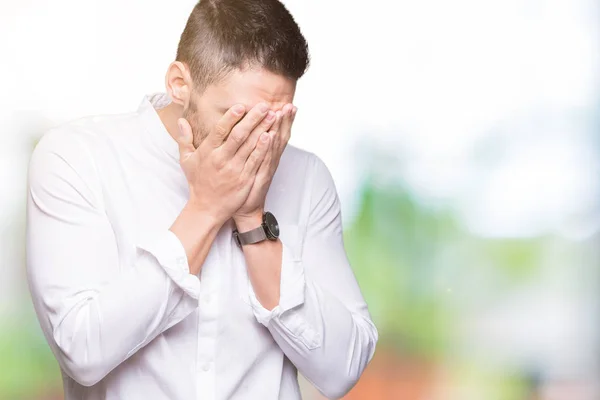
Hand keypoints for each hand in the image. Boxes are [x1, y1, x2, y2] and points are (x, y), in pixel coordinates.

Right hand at [175, 103, 277, 223]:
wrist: (207, 208)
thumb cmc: (198, 183)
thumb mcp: (186, 161)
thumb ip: (184, 139)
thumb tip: (181, 121)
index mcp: (208, 152)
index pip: (220, 131)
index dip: (231, 117)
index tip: (241, 106)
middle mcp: (221, 159)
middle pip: (238, 135)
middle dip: (253, 119)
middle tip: (264, 105)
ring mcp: (234, 170)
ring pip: (250, 146)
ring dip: (262, 129)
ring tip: (273, 116)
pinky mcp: (245, 179)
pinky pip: (256, 161)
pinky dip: (264, 148)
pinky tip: (271, 137)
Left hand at [234, 104, 296, 226]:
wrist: (245, 208)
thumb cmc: (244, 184)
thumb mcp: (249, 163)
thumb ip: (250, 146)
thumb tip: (253, 130)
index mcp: (267, 155)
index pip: (277, 134)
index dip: (284, 121)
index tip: (288, 104)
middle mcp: (270, 160)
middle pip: (280, 137)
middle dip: (285, 121)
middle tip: (290, 105)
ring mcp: (266, 168)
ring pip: (274, 146)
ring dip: (278, 129)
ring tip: (282, 113)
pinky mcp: (260, 177)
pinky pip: (264, 159)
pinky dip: (267, 147)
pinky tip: (269, 135)